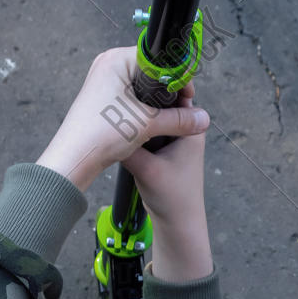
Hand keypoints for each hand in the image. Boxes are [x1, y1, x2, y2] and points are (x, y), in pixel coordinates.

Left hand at [36, 45, 208, 189]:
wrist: (74, 159)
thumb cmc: (100, 134)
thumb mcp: (147, 124)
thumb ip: (179, 119)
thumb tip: (203, 119)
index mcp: (116, 60)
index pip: (157, 59)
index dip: (176, 76)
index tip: (188, 95)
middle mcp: (108, 66)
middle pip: (151, 72)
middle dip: (167, 91)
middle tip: (182, 108)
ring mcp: (103, 82)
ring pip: (142, 88)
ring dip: (156, 103)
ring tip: (167, 118)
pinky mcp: (102, 99)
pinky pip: (131, 98)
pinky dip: (143, 109)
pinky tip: (151, 123)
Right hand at [117, 83, 208, 229]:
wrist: (176, 224)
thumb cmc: (173, 198)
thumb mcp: (147, 170)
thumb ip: (129, 146)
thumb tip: (107, 123)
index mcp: (190, 129)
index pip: (177, 93)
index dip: (159, 82)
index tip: (136, 73)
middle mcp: (182, 130)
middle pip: (161, 101)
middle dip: (142, 96)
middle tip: (120, 88)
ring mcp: (170, 140)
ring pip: (151, 116)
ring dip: (136, 112)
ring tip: (114, 104)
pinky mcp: (159, 150)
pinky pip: (145, 130)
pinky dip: (133, 127)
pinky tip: (117, 125)